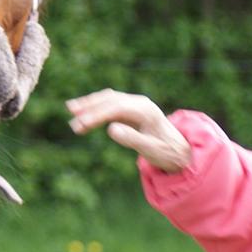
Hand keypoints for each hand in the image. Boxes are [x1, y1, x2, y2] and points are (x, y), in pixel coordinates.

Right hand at [66, 89, 192, 172]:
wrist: (181, 150)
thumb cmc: (167, 152)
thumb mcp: (152, 150)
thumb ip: (132, 139)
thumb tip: (111, 129)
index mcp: (146, 111)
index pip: (116, 108)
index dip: (97, 115)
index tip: (81, 124)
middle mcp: (140, 103)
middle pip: (110, 100)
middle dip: (89, 109)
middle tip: (73, 122)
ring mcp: (134, 104)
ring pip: (107, 99)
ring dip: (89, 104)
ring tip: (70, 110)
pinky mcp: (129, 109)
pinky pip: (108, 104)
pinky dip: (94, 107)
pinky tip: (81, 112)